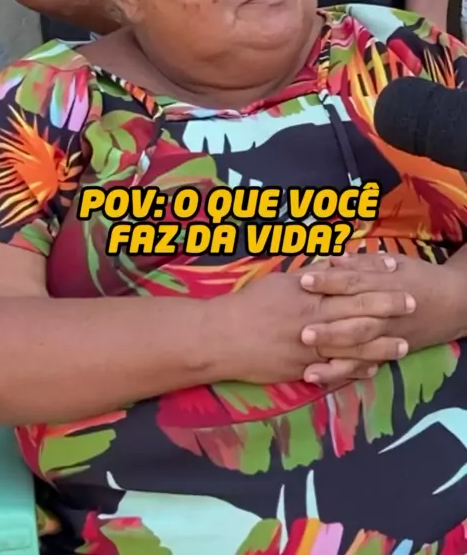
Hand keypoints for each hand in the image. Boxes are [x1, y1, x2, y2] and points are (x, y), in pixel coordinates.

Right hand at [208, 269, 412, 385]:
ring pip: (352, 345)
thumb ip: (309, 274)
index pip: (349, 282)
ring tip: (401, 345)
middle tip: (411, 303)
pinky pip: (335, 370)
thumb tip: (333, 263)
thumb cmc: (248, 305)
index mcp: (306, 294)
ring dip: (380, 345)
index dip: (374, 276)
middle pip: (357, 312)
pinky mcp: (302, 369)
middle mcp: (312, 319)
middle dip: (387, 307)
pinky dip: (355, 369)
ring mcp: (308, 347)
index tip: (394, 270)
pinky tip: (372, 369)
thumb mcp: (279, 281)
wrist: (221, 337)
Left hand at [300, 252, 466, 382]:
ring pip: (359, 348)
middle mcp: (386, 314)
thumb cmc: (419, 278)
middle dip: (329, 328)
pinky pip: (363, 366)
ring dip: (332, 355)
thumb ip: (363, 263)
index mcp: (385, 286)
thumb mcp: (395, 262)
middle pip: (355, 321)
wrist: (453, 305)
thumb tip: (333, 260)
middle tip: (302, 330)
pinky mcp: (387, 354)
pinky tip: (317, 376)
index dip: (329, 282)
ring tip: (306, 360)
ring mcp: (387, 337)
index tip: (303, 280)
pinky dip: (341, 373)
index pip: (354, 283)